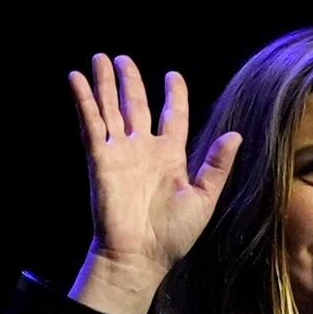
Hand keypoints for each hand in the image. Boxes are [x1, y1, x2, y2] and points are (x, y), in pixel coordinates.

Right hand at [66, 54, 241, 313]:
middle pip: (136, 105)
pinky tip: (76, 79)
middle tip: (122, 58)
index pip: (173, 117)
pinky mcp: (100, 159)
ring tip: (99, 58)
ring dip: (105, 83)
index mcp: (170, 156)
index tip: (172, 76)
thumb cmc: (174, 234)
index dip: (174, 96)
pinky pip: (91, 124)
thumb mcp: (204, 198)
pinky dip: (84, 101)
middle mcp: (144, 150)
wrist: (141, 255)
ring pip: (111, 108)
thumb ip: (217, 165)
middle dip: (129, 81)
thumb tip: (236, 135)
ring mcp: (120, 152)